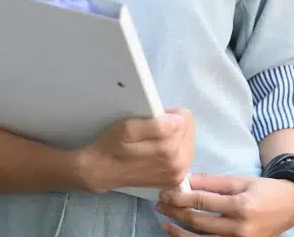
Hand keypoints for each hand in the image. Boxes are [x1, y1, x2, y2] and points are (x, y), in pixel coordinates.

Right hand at [75, 108, 193, 193]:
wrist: (104, 170)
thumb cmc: (114, 145)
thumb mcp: (128, 129)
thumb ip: (155, 125)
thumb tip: (178, 122)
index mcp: (170, 151)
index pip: (185, 119)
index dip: (168, 113)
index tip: (153, 117)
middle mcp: (179, 166)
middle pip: (189, 130)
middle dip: (173, 124)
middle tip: (152, 127)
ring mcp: (178, 175)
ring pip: (188, 142)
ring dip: (174, 136)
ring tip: (154, 138)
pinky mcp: (175, 180)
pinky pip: (184, 155)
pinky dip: (174, 148)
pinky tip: (158, 149)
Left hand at [156, 173, 293, 236]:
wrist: (288, 207)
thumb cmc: (262, 190)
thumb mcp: (238, 180)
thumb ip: (211, 182)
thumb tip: (186, 180)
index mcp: (239, 206)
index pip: (201, 202)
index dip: (180, 198)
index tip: (165, 193)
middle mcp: (239, 228)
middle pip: (199, 222)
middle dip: (175, 213)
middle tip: (160, 205)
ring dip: (180, 234)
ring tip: (165, 224)